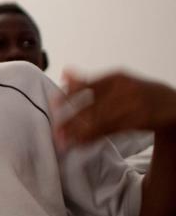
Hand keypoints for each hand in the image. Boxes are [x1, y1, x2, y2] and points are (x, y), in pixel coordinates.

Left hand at [53, 69, 175, 147]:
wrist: (172, 104)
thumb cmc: (137, 93)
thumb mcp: (116, 82)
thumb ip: (89, 81)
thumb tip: (65, 71)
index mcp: (116, 77)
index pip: (86, 86)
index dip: (67, 96)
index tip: (52, 105)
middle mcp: (125, 89)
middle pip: (92, 106)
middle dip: (70, 121)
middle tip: (55, 132)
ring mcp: (135, 105)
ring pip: (101, 121)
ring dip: (80, 133)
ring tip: (64, 141)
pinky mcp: (142, 120)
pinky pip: (113, 130)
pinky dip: (95, 137)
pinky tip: (82, 143)